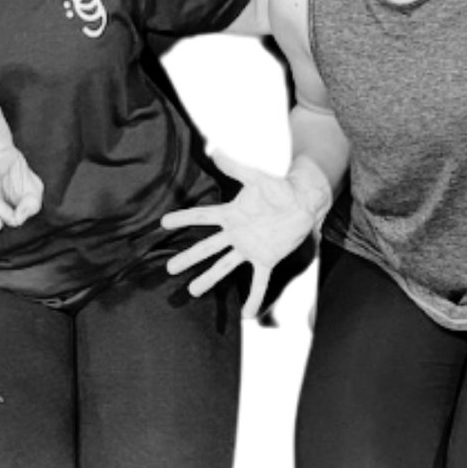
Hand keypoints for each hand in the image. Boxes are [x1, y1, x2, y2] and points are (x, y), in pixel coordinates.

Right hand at [159, 147, 314, 321]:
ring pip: (225, 266)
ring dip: (209, 279)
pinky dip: (254, 299)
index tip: (164, 223)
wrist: (303, 203)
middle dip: (188, 258)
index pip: (203, 216)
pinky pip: (259, 282)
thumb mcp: (259, 177)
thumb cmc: (280, 188)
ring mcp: (250, 248)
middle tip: (170, 269)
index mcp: (232, 214)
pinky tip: (248, 317)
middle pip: (207, 247)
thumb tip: (217, 150)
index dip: (183, 219)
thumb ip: (238, 167)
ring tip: (194, 291)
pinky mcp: (266, 260)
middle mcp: (236, 233)